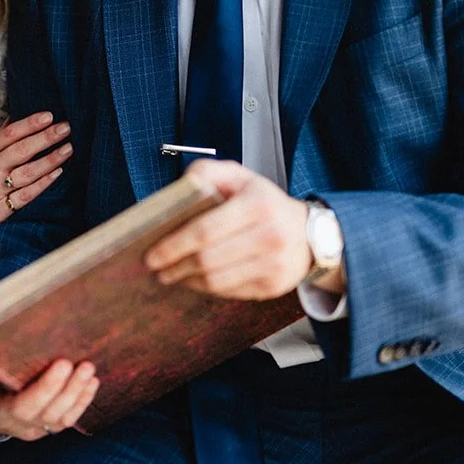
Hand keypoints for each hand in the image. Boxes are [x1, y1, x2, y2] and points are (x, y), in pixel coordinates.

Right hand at [0, 112, 72, 243]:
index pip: (8, 135)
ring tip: (68, 149)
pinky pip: (25, 196)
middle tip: (66, 128)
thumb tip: (13, 121)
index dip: (29, 123)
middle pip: (20, 151)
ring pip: (27, 173)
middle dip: (45, 137)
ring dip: (50, 159)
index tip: (48, 115)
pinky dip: (42, 184)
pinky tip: (57, 173)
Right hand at [0, 343, 97, 439]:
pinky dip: (81, 402)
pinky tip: (91, 381)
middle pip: (24, 409)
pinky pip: (64, 420)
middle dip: (47, 389)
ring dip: (72, 394)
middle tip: (65, 363)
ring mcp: (23, 425)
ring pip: (50, 417)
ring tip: (86, 368)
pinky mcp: (42, 426)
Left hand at [145, 159, 327, 298]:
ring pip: (216, 281)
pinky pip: (229, 292)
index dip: (174, 245)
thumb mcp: (242, 177)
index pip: (205, 230)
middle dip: (175, 266)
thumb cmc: (266, 203)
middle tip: (155, 267)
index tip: (152, 254)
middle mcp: (269, 235)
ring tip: (170, 274)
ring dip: (186, 280)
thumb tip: (181, 185)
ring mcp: (274, 265)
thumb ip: (209, 171)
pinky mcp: (273, 286)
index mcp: (257, 204)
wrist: (312, 234)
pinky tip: (195, 279)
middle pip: (208, 259)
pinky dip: (206, 288)